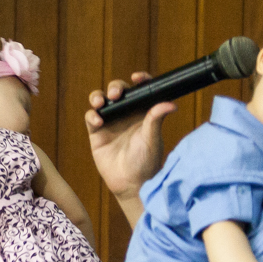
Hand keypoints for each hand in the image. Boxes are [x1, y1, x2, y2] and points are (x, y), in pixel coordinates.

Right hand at [84, 73, 174, 223]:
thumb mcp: (153, 139)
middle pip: (118, 91)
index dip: (140, 80)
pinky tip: (98, 121)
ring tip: (100, 102)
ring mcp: (111, 122)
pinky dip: (92, 115)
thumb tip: (171, 103)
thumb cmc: (146, 162)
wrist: (131, 184)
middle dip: (115, 87)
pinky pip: (91, 117)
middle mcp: (127, 114)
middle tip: (116, 94)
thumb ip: (156, 119)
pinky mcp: (97, 133)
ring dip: (98, 96)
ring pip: (101, 100)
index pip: (141, 90)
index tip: (137, 77)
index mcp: (143, 112)